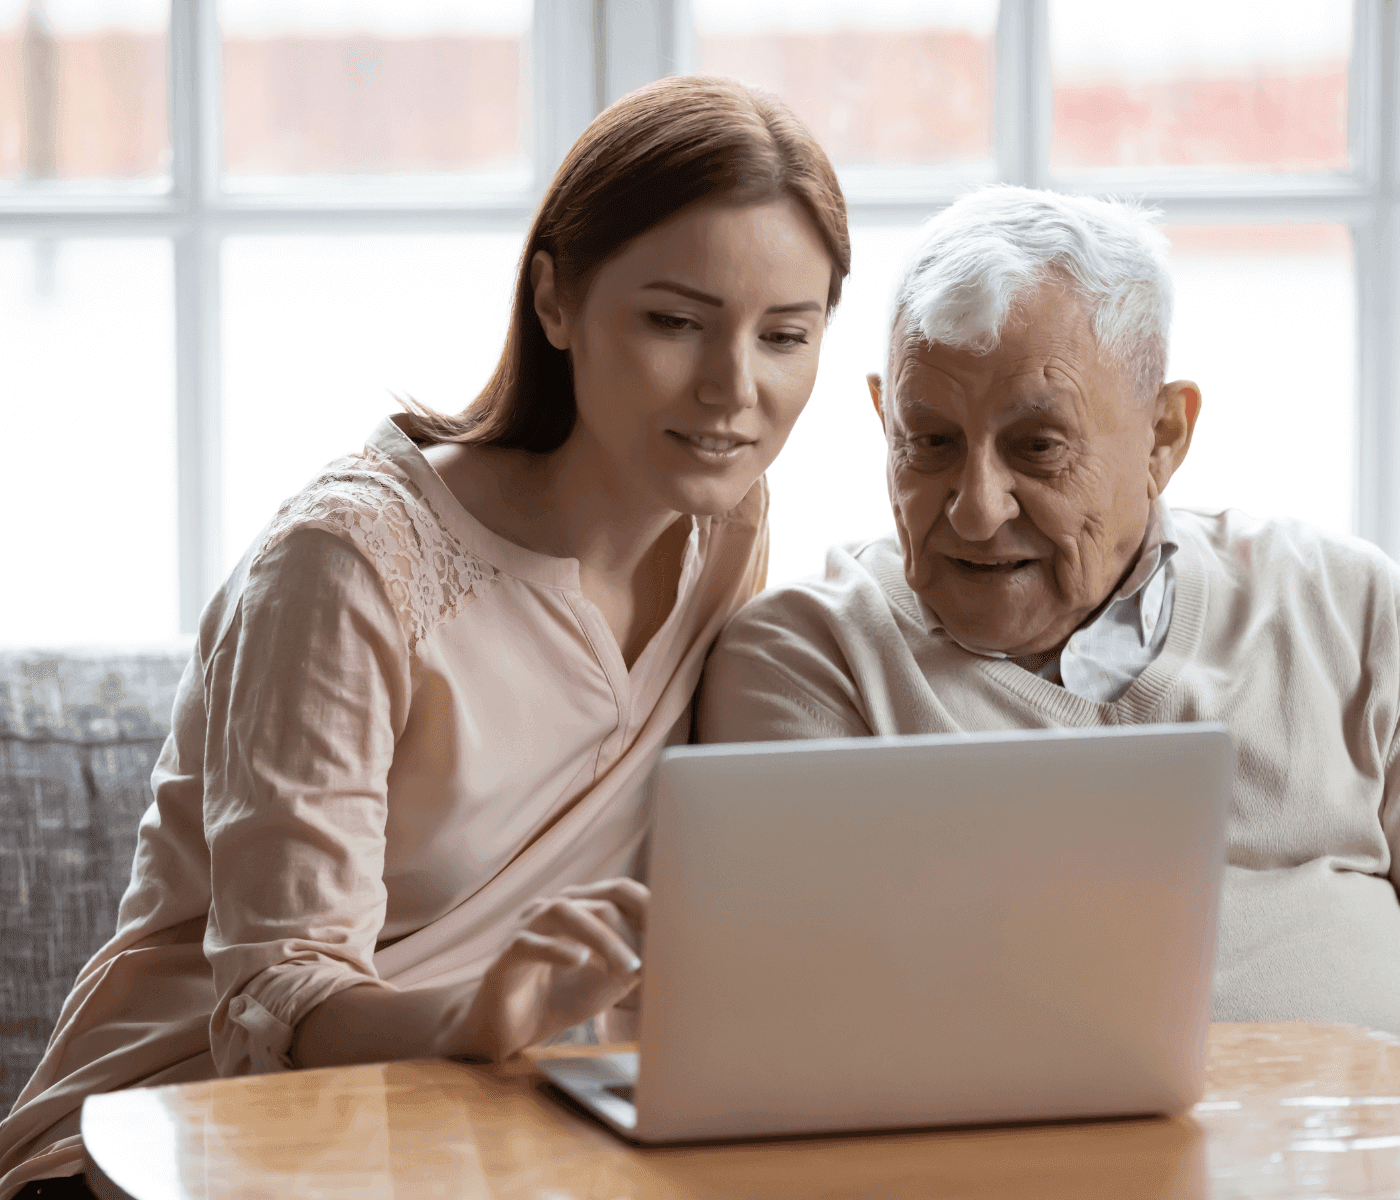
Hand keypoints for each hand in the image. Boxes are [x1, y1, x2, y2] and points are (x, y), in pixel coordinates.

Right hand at [452, 878, 647, 1061]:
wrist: (508, 1030)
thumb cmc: (558, 998)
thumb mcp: (605, 984)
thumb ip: (631, 967)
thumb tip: (663, 956)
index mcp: (579, 909)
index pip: (618, 890)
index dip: (647, 904)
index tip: (674, 929)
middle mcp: (552, 910)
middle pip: (598, 900)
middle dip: (630, 930)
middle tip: (649, 963)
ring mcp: (526, 928)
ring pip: (564, 911)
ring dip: (601, 938)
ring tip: (626, 967)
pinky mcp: (505, 956)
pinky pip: (529, 943)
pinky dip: (557, 949)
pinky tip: (578, 961)